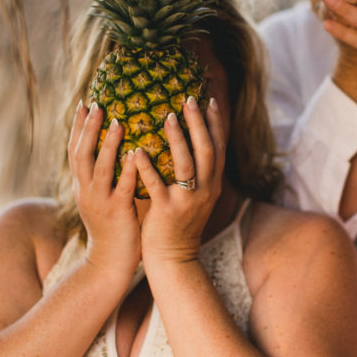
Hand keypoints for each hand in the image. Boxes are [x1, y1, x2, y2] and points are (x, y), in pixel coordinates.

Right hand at [68, 103, 140, 283]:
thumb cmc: (112, 229)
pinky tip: (137, 154)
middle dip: (88, 128)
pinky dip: (128, 169)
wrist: (109, 264)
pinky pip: (123, 187)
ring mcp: (100, 202)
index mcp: (82, 186)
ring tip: (117, 121)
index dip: (78, 127)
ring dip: (108, 144)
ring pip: (100, 168)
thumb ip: (106, 177)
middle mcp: (86, 191)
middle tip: (97, 104)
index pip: (75, 151)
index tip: (85, 103)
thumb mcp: (102, 199)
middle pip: (80, 154)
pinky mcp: (117, 212)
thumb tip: (120, 150)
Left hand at [134, 96, 225, 263]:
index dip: (216, 122)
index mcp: (213, 183)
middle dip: (199, 122)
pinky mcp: (168, 211)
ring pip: (186, 164)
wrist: (174, 258)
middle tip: (189, 99)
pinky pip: (157, 185)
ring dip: (177, 139)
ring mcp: (188, 201)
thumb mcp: (196, 196)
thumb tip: (189, 141)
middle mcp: (206, 189)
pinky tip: (137, 150)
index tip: (209, 99)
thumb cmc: (179, 222)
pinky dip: (148, 167)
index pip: (219, 147)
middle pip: (206, 150)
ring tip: (167, 116)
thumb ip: (196, 172)